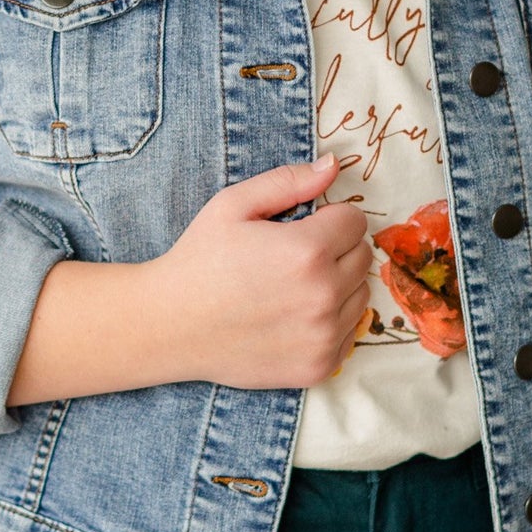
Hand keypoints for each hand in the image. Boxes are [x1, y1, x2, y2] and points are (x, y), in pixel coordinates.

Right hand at [6, 155, 370, 405]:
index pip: (355, 221)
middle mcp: (323, 296)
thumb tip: (333, 165)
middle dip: (335, 249)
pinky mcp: (319, 366)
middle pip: (362, 256)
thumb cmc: (199, 260)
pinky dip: (329, 323)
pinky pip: (348, 332)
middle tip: (291, 258)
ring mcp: (323, 336)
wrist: (169, 326)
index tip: (300, 227)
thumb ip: (288, 181)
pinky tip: (291, 317)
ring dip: (336, 286)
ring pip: (360, 295)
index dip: (328, 218)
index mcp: (308, 251)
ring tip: (290, 288)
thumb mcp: (233, 205)